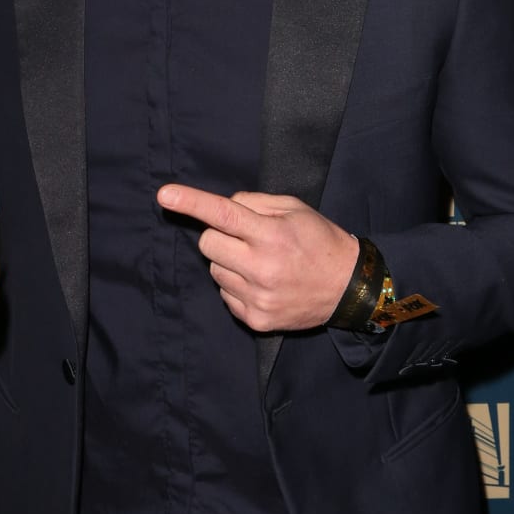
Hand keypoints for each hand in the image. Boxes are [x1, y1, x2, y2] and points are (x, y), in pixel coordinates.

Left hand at [156, 184, 358, 332]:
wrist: (348, 289)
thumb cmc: (320, 241)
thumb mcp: (294, 209)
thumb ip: (254, 203)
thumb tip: (221, 207)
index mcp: (272, 235)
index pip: (223, 214)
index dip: (191, 202)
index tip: (165, 195)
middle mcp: (262, 267)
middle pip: (208, 244)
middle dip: (218, 236)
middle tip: (244, 238)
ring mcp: (257, 297)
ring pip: (214, 270)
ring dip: (228, 262)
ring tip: (259, 263)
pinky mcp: (256, 319)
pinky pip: (224, 295)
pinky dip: (236, 286)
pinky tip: (262, 283)